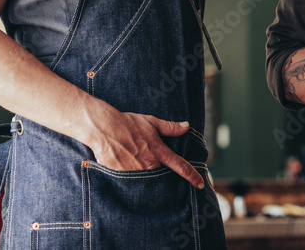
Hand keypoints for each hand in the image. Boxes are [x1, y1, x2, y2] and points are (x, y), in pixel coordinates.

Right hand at [86, 107, 203, 188]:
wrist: (103, 128)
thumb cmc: (128, 123)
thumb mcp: (151, 122)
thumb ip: (169, 127)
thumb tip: (186, 126)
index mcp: (158, 152)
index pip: (180, 166)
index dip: (192, 175)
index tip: (200, 183)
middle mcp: (148, 164)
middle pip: (161, 175)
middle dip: (162, 173)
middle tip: (152, 164)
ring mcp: (135, 172)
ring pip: (146, 178)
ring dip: (146, 173)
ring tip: (136, 161)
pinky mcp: (122, 177)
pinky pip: (131, 180)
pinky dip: (131, 174)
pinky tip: (125, 164)